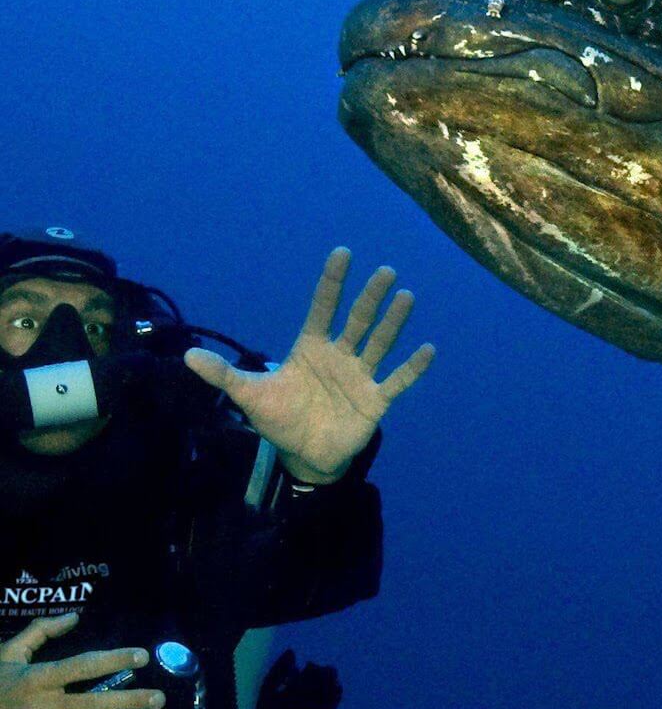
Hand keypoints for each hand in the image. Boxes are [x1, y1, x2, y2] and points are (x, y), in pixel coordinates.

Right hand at [0, 614, 164, 708]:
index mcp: (37, 679)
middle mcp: (43, 708)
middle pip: (96, 704)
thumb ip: (40, 632)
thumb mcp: (7, 654)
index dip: (116, 660)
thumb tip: (74, 616)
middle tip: (158, 697)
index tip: (141, 656)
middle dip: (131, 701)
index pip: (84, 666)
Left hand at [184, 247, 435, 484]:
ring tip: (406, 297)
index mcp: (311, 348)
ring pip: (380, 343)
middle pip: (357, 320)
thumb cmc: (281, 418)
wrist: (304, 455)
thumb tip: (186, 356)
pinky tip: (428, 349)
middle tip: (384, 271)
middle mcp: (340, 356)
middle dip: (370, 296)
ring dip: (393, 322)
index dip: (332, 282)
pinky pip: (398, 381)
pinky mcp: (376, 401)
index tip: (342, 253)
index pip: (322, 308)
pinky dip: (413, 368)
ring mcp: (360, 376)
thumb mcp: (250, 395)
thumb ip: (224, 375)